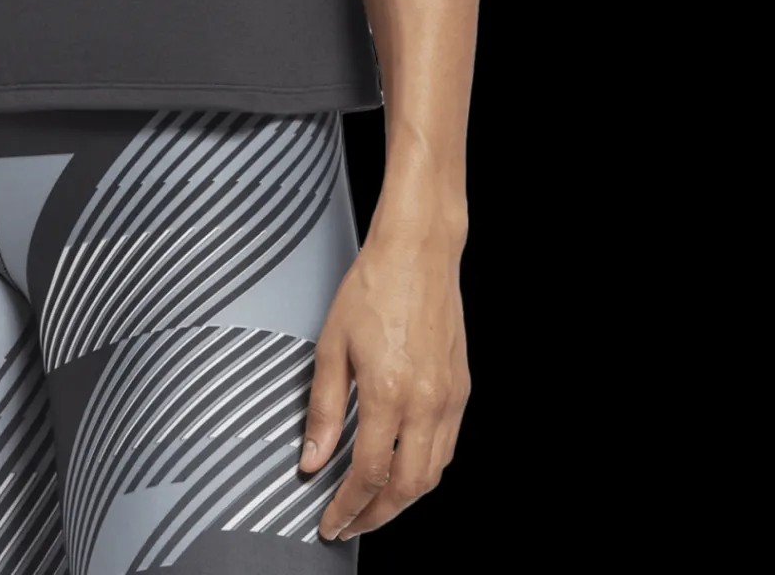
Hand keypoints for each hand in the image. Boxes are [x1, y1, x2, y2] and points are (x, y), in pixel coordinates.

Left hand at [300, 224, 469, 538]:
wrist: (417, 251)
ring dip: (403, 499)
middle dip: (376, 516)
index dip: (347, 507)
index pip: (369, 474)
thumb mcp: (331, 345)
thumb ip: (323, 409)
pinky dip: (424, 469)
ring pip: (433, 473)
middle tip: (350, 523)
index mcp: (389, 392)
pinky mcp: (461, 389)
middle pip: (407, 487)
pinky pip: (447, 447)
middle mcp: (426, 401)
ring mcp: (449, 397)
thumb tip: (313, 458)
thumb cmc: (374, 287)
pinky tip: (403, 467)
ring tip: (373, 504)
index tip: (331, 521)